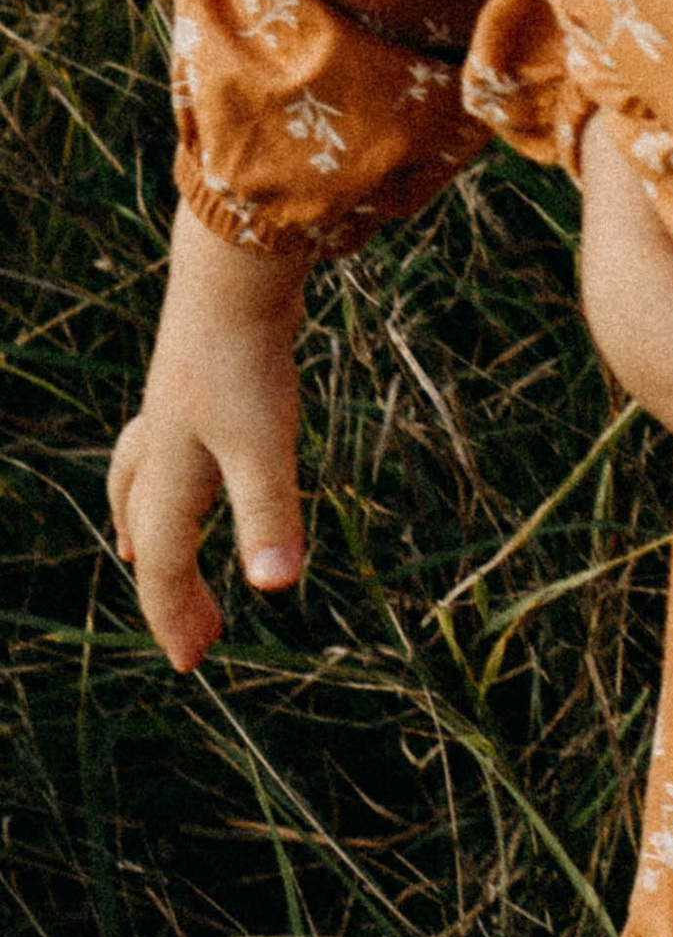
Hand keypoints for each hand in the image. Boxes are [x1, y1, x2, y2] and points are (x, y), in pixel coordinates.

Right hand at [109, 202, 309, 671]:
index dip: (173, 616)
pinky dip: (155, 477)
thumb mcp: (264, 448)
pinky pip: (158, 451)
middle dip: (165, 588)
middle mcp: (161, 450)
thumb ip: (270, 518)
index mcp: (171, 475)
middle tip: (193, 636)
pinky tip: (176, 458)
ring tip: (134, 552)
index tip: (192, 664)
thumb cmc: (248, 362)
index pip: (163, 565)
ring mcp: (171, 416)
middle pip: (148, 535)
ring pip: (138, 487)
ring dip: (140, 528)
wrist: (231, 272)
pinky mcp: (191, 388)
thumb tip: (275, 588)